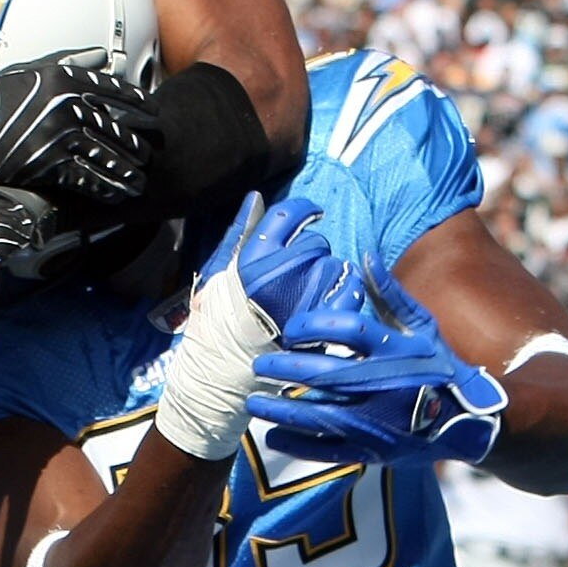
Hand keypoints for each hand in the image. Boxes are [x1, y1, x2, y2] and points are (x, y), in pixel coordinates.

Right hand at [0, 54, 158, 210]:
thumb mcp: (26, 71)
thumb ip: (66, 62)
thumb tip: (99, 56)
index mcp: (63, 79)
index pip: (112, 90)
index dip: (135, 103)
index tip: (150, 113)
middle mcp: (66, 106)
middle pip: (112, 127)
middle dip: (133, 144)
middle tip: (146, 154)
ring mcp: (59, 137)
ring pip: (104, 155)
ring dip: (124, 171)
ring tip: (137, 181)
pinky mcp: (49, 165)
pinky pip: (86, 178)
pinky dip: (104, 188)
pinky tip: (116, 195)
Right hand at [213, 194, 347, 330]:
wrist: (224, 368)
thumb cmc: (218, 320)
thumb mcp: (218, 272)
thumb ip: (239, 233)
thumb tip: (256, 197)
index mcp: (254, 259)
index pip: (288, 214)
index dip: (304, 209)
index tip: (311, 212)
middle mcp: (281, 274)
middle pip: (316, 242)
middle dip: (311, 252)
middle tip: (298, 270)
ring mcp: (305, 298)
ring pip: (335, 266)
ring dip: (328, 275)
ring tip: (311, 290)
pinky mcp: (323, 321)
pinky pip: (349, 291)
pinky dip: (346, 292)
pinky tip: (334, 297)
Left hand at [246, 257, 507, 467]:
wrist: (469, 422)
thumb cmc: (439, 366)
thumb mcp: (423, 327)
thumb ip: (390, 294)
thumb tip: (363, 256)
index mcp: (399, 350)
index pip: (350, 330)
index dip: (314, 325)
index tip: (290, 329)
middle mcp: (388, 386)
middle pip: (329, 374)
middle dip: (288, 368)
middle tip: (259, 363)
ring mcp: (380, 423)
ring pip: (322, 415)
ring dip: (283, 409)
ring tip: (253, 401)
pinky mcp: (374, 451)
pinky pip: (330, 450)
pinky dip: (298, 444)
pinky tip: (272, 435)